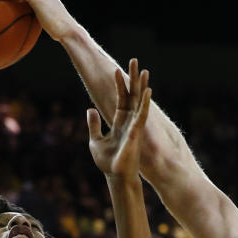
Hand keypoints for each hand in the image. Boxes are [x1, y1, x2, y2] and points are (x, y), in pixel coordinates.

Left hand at [87, 60, 151, 178]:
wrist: (115, 176)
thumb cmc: (107, 162)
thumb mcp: (95, 140)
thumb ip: (94, 125)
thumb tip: (89, 109)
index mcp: (120, 122)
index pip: (121, 99)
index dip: (119, 85)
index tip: (117, 70)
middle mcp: (129, 121)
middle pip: (132, 95)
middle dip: (132, 79)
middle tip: (134, 61)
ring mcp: (134, 126)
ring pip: (139, 101)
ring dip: (141, 86)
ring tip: (144, 70)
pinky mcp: (136, 132)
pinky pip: (142, 115)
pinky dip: (144, 102)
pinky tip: (147, 91)